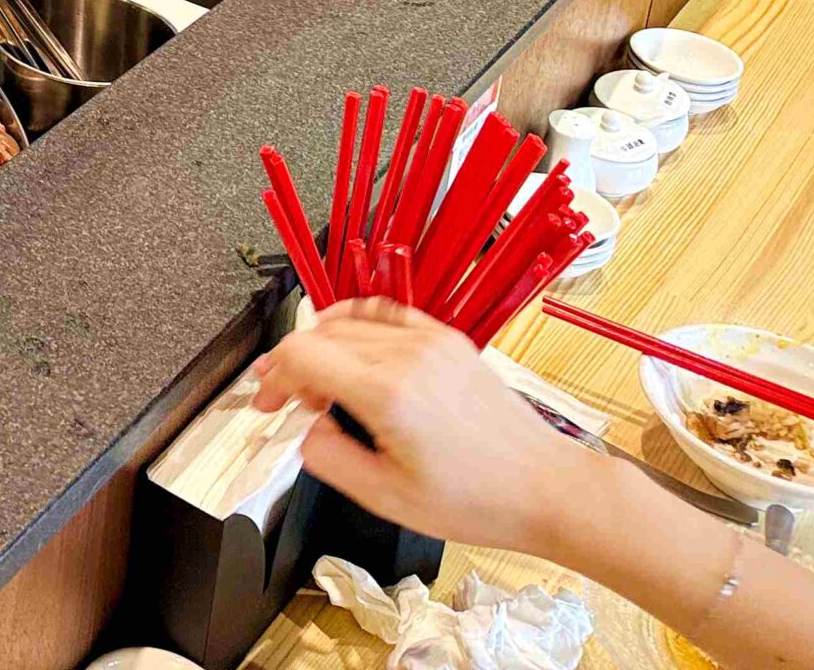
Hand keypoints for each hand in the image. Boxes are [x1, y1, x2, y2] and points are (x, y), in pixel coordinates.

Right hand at [249, 300, 592, 555]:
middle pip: (320, 335)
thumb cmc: (479, 501)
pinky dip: (355, 322)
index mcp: (388, 392)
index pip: (302, 354)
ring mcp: (431, 340)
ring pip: (349, 322)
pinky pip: (386, 312)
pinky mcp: (448, 339)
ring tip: (324, 387)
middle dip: (293, 367)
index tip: (267, 403)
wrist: (547, 489)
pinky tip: (347, 341)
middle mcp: (408, 354)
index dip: (273, 377)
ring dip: (322, 348)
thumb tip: (307, 430)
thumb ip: (328, 458)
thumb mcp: (386, 498)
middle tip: (288, 403)